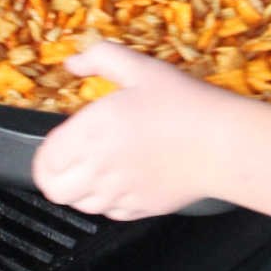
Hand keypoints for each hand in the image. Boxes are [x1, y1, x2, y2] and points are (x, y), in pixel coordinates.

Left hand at [32, 41, 229, 220]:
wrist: (224, 143)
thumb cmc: (185, 103)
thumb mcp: (141, 68)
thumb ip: (100, 57)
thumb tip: (72, 62)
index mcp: (92, 132)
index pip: (45, 161)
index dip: (47, 154)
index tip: (59, 143)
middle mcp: (100, 168)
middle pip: (55, 190)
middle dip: (56, 176)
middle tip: (70, 160)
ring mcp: (120, 193)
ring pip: (81, 205)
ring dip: (82, 189)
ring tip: (98, 168)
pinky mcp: (140, 209)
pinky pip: (111, 213)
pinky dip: (110, 200)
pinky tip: (124, 179)